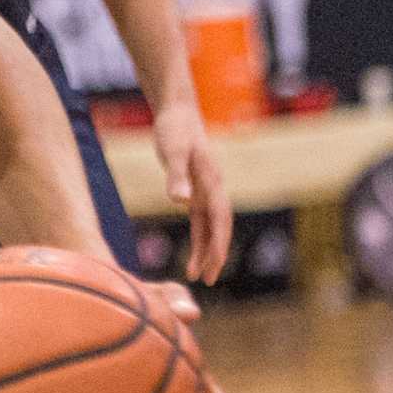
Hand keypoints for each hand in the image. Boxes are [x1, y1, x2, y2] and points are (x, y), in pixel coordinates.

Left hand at [152, 102, 231, 283]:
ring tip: (196, 276)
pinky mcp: (195, 189)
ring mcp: (205, 190)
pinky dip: (198, 237)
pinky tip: (193, 253)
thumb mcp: (172, 151)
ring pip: (210, 227)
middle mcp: (213, 189)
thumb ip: (176, 176)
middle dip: (215, 254)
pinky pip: (200, 220)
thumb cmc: (174, 129)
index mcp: (211, 182)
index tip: (214, 266)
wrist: (177, 111)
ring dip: (206, 250)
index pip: (220, 220)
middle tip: (207, 281)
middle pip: (218, 228)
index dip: (218, 244)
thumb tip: (181, 202)